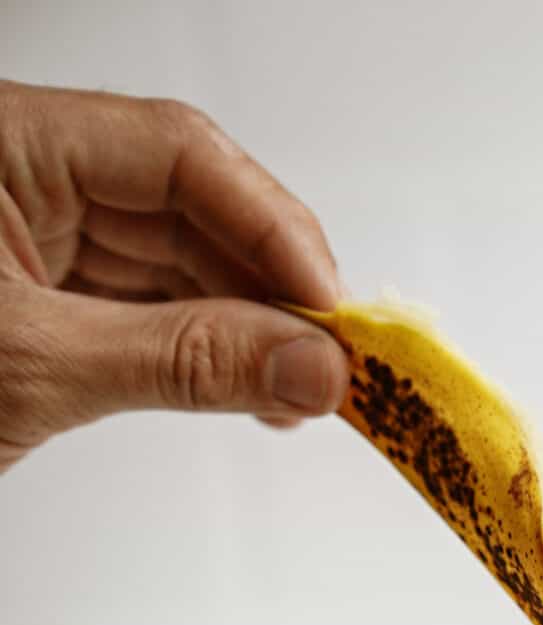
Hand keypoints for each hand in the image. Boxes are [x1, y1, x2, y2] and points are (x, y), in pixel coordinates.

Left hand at [0, 80, 348, 470]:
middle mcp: (20, 173)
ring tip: (301, 392)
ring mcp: (26, 235)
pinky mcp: (32, 298)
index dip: (269, 225)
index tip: (330, 308)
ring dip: (245, 325)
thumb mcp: (36, 367)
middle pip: (185, 202)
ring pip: (170, 261)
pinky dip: (199, 349)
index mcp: (4, 141)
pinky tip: (249, 387)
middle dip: (268, 282)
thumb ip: (183, 361)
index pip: (175, 152)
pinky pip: (140, 306)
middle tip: (336, 361)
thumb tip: (310, 368)